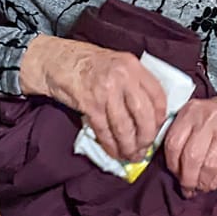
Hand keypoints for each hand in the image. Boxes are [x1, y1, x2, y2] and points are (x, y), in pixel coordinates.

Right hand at [21, 36, 168, 163]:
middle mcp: (123, 77)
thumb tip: (148, 116)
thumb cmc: (87, 63)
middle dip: (146, 137)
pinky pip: (105, 131)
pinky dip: (111, 145)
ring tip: (131, 155)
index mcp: (133, 66)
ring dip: (129, 146)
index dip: (160, 119)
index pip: (158, 97)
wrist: (56, 60)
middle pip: (144, 115)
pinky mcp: (90, 104)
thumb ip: (134, 84)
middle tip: (144, 149)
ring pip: (124, 127)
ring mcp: (106, 91)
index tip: (157, 130)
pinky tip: (114, 152)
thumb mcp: (117, 64)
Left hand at [164, 92, 216, 195]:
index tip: (174, 175)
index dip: (172, 165)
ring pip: (209, 164)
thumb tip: (171, 169)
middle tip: (187, 188)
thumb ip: (180, 134)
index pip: (173, 143)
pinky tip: (211, 183)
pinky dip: (216, 180)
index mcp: (190, 111)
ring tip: (200, 188)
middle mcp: (207, 118)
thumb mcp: (194, 116)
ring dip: (203, 182)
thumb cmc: (215, 116)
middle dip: (187, 179)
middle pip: (191, 156)